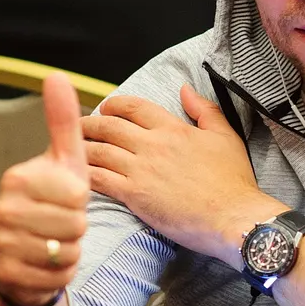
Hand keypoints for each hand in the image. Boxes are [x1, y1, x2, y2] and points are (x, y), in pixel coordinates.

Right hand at [0, 74, 90, 305]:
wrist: (29, 252)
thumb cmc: (53, 201)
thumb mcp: (63, 160)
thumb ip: (62, 122)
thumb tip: (56, 75)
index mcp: (17, 177)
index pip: (76, 192)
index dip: (81, 199)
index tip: (66, 197)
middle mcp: (3, 209)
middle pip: (74, 223)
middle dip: (77, 227)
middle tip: (62, 222)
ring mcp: (2, 242)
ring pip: (67, 250)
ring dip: (71, 249)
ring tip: (56, 240)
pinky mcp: (10, 273)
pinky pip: (58, 275)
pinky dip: (62, 272)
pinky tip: (49, 262)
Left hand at [82, 85, 279, 264]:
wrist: (233, 216)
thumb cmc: (233, 182)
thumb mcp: (226, 136)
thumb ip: (204, 109)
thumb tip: (185, 89)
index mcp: (173, 128)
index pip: (133, 107)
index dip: (114, 105)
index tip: (105, 110)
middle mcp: (153, 145)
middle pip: (109, 126)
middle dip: (88, 124)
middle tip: (79, 128)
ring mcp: (141, 169)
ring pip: (99, 151)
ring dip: (81, 148)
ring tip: (71, 150)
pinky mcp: (135, 195)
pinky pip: (100, 179)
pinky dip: (84, 174)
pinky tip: (76, 175)